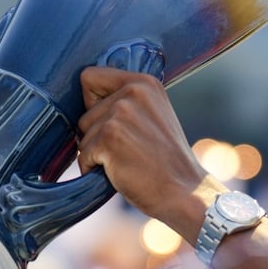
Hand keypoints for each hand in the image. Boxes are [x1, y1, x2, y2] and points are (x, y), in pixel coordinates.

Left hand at [77, 66, 207, 225]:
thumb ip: (126, 102)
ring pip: (82, 136)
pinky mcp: (110, 138)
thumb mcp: (153, 115)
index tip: (109, 121)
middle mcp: (132, 92)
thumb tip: (86, 102)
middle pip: (84, 113)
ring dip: (97, 154)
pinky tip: (120, 173)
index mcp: (144, 82)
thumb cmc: (166, 161)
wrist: (184, 192)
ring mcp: (120, 114)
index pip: (90, 77)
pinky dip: (94, 170)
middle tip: (128, 150)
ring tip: (127, 161)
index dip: (91, 102)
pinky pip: (83, 156)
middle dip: (97, 136)